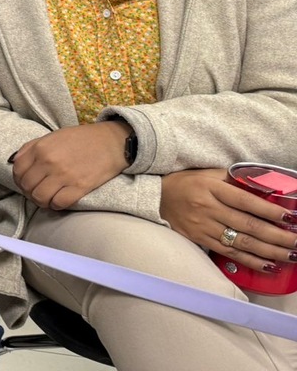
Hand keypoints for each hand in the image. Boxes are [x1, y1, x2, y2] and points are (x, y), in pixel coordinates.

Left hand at [11, 121, 129, 209]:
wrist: (111, 142)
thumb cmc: (81, 139)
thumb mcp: (52, 136)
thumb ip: (32, 148)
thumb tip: (15, 162)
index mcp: (41, 148)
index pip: (17, 171)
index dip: (19, 180)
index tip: (26, 182)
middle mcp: (49, 162)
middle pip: (27, 187)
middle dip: (29, 192)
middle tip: (37, 192)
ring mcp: (64, 175)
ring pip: (40, 198)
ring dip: (41, 201)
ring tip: (48, 198)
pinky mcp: (79, 187)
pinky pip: (59, 203)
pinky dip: (56, 205)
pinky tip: (59, 200)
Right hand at [161, 169, 296, 272]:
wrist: (155, 197)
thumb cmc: (186, 182)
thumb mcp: (209, 174)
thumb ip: (234, 180)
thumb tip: (264, 189)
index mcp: (212, 188)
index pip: (246, 201)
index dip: (269, 211)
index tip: (290, 218)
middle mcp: (208, 208)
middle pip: (248, 225)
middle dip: (277, 235)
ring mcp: (203, 226)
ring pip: (241, 242)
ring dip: (269, 251)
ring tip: (290, 255)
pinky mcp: (199, 239)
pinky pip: (229, 252)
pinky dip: (250, 260)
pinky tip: (268, 264)